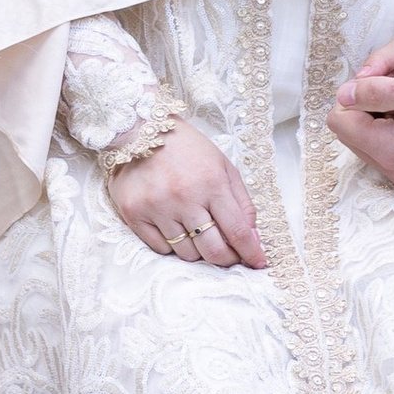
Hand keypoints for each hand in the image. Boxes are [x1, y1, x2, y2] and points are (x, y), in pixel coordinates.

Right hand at [109, 120, 267, 268]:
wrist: (140, 130)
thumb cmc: (187, 149)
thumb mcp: (223, 166)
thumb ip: (242, 202)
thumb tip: (253, 238)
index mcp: (211, 183)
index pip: (237, 231)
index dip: (251, 252)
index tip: (259, 263)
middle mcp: (184, 198)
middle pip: (213, 250)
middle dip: (227, 260)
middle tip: (230, 257)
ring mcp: (157, 208)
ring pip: (187, 253)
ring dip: (199, 251)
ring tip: (198, 234)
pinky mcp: (134, 214)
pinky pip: (161, 248)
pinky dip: (173, 245)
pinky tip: (175, 228)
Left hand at [328, 64, 393, 190]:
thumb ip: (379, 91)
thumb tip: (342, 94)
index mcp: (391, 150)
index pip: (340, 121)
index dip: (356, 94)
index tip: (388, 82)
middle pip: (352, 133)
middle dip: (367, 107)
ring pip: (369, 140)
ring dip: (382, 117)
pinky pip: (389, 148)